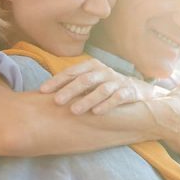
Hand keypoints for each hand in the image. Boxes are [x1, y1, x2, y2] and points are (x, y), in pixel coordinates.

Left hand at [39, 59, 155, 114]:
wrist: (137, 90)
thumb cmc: (106, 86)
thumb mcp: (90, 81)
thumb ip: (73, 83)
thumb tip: (44, 93)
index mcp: (91, 66)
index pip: (72, 72)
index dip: (57, 81)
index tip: (43, 91)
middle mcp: (104, 72)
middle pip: (85, 80)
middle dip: (70, 90)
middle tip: (57, 101)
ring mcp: (117, 81)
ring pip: (101, 90)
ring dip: (87, 100)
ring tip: (74, 111)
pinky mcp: (128, 92)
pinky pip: (117, 98)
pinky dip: (107, 105)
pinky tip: (97, 113)